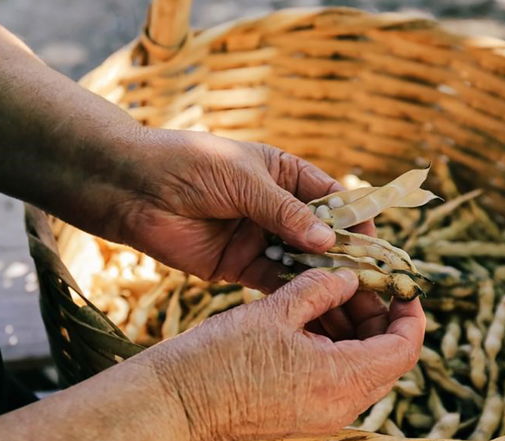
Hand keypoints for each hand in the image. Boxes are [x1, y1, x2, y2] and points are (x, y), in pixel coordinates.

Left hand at [107, 128, 373, 291]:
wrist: (131, 188)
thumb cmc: (189, 165)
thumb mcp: (244, 180)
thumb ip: (285, 212)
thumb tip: (328, 242)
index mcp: (286, 176)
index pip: (333, 200)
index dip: (355, 221)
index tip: (374, 246)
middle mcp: (279, 209)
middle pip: (323, 237)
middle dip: (346, 259)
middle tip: (371, 285)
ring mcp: (261, 238)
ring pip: (303, 264)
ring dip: (326, 282)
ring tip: (352, 303)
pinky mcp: (240, 266)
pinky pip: (275, 282)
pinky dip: (295, 294)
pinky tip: (316, 307)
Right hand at [145, 269, 424, 440]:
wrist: (174, 403)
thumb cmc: (219, 358)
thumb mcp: (275, 311)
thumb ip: (320, 288)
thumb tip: (349, 277)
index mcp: (341, 380)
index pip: (403, 348)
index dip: (411, 314)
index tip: (402, 286)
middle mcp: (340, 406)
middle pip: (385, 358)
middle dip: (378, 316)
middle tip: (358, 280)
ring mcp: (322, 415)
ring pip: (361, 368)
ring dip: (354, 329)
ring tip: (331, 291)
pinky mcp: (303, 414)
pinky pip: (336, 379)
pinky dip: (334, 346)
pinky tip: (312, 315)